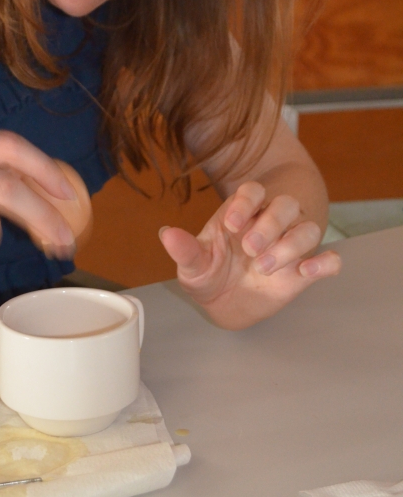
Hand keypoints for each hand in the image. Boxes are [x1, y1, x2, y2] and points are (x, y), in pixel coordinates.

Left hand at [159, 181, 340, 329]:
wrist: (224, 306)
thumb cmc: (209, 275)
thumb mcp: (193, 266)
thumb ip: (185, 251)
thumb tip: (167, 234)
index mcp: (241, 213)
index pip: (252, 191)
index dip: (246, 202)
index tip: (232, 225)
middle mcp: (269, 223)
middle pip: (285, 204)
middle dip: (271, 224)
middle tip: (251, 249)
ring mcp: (289, 246)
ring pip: (307, 228)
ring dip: (291, 245)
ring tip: (265, 268)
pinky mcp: (305, 271)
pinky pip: (329, 259)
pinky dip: (325, 263)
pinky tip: (308, 271)